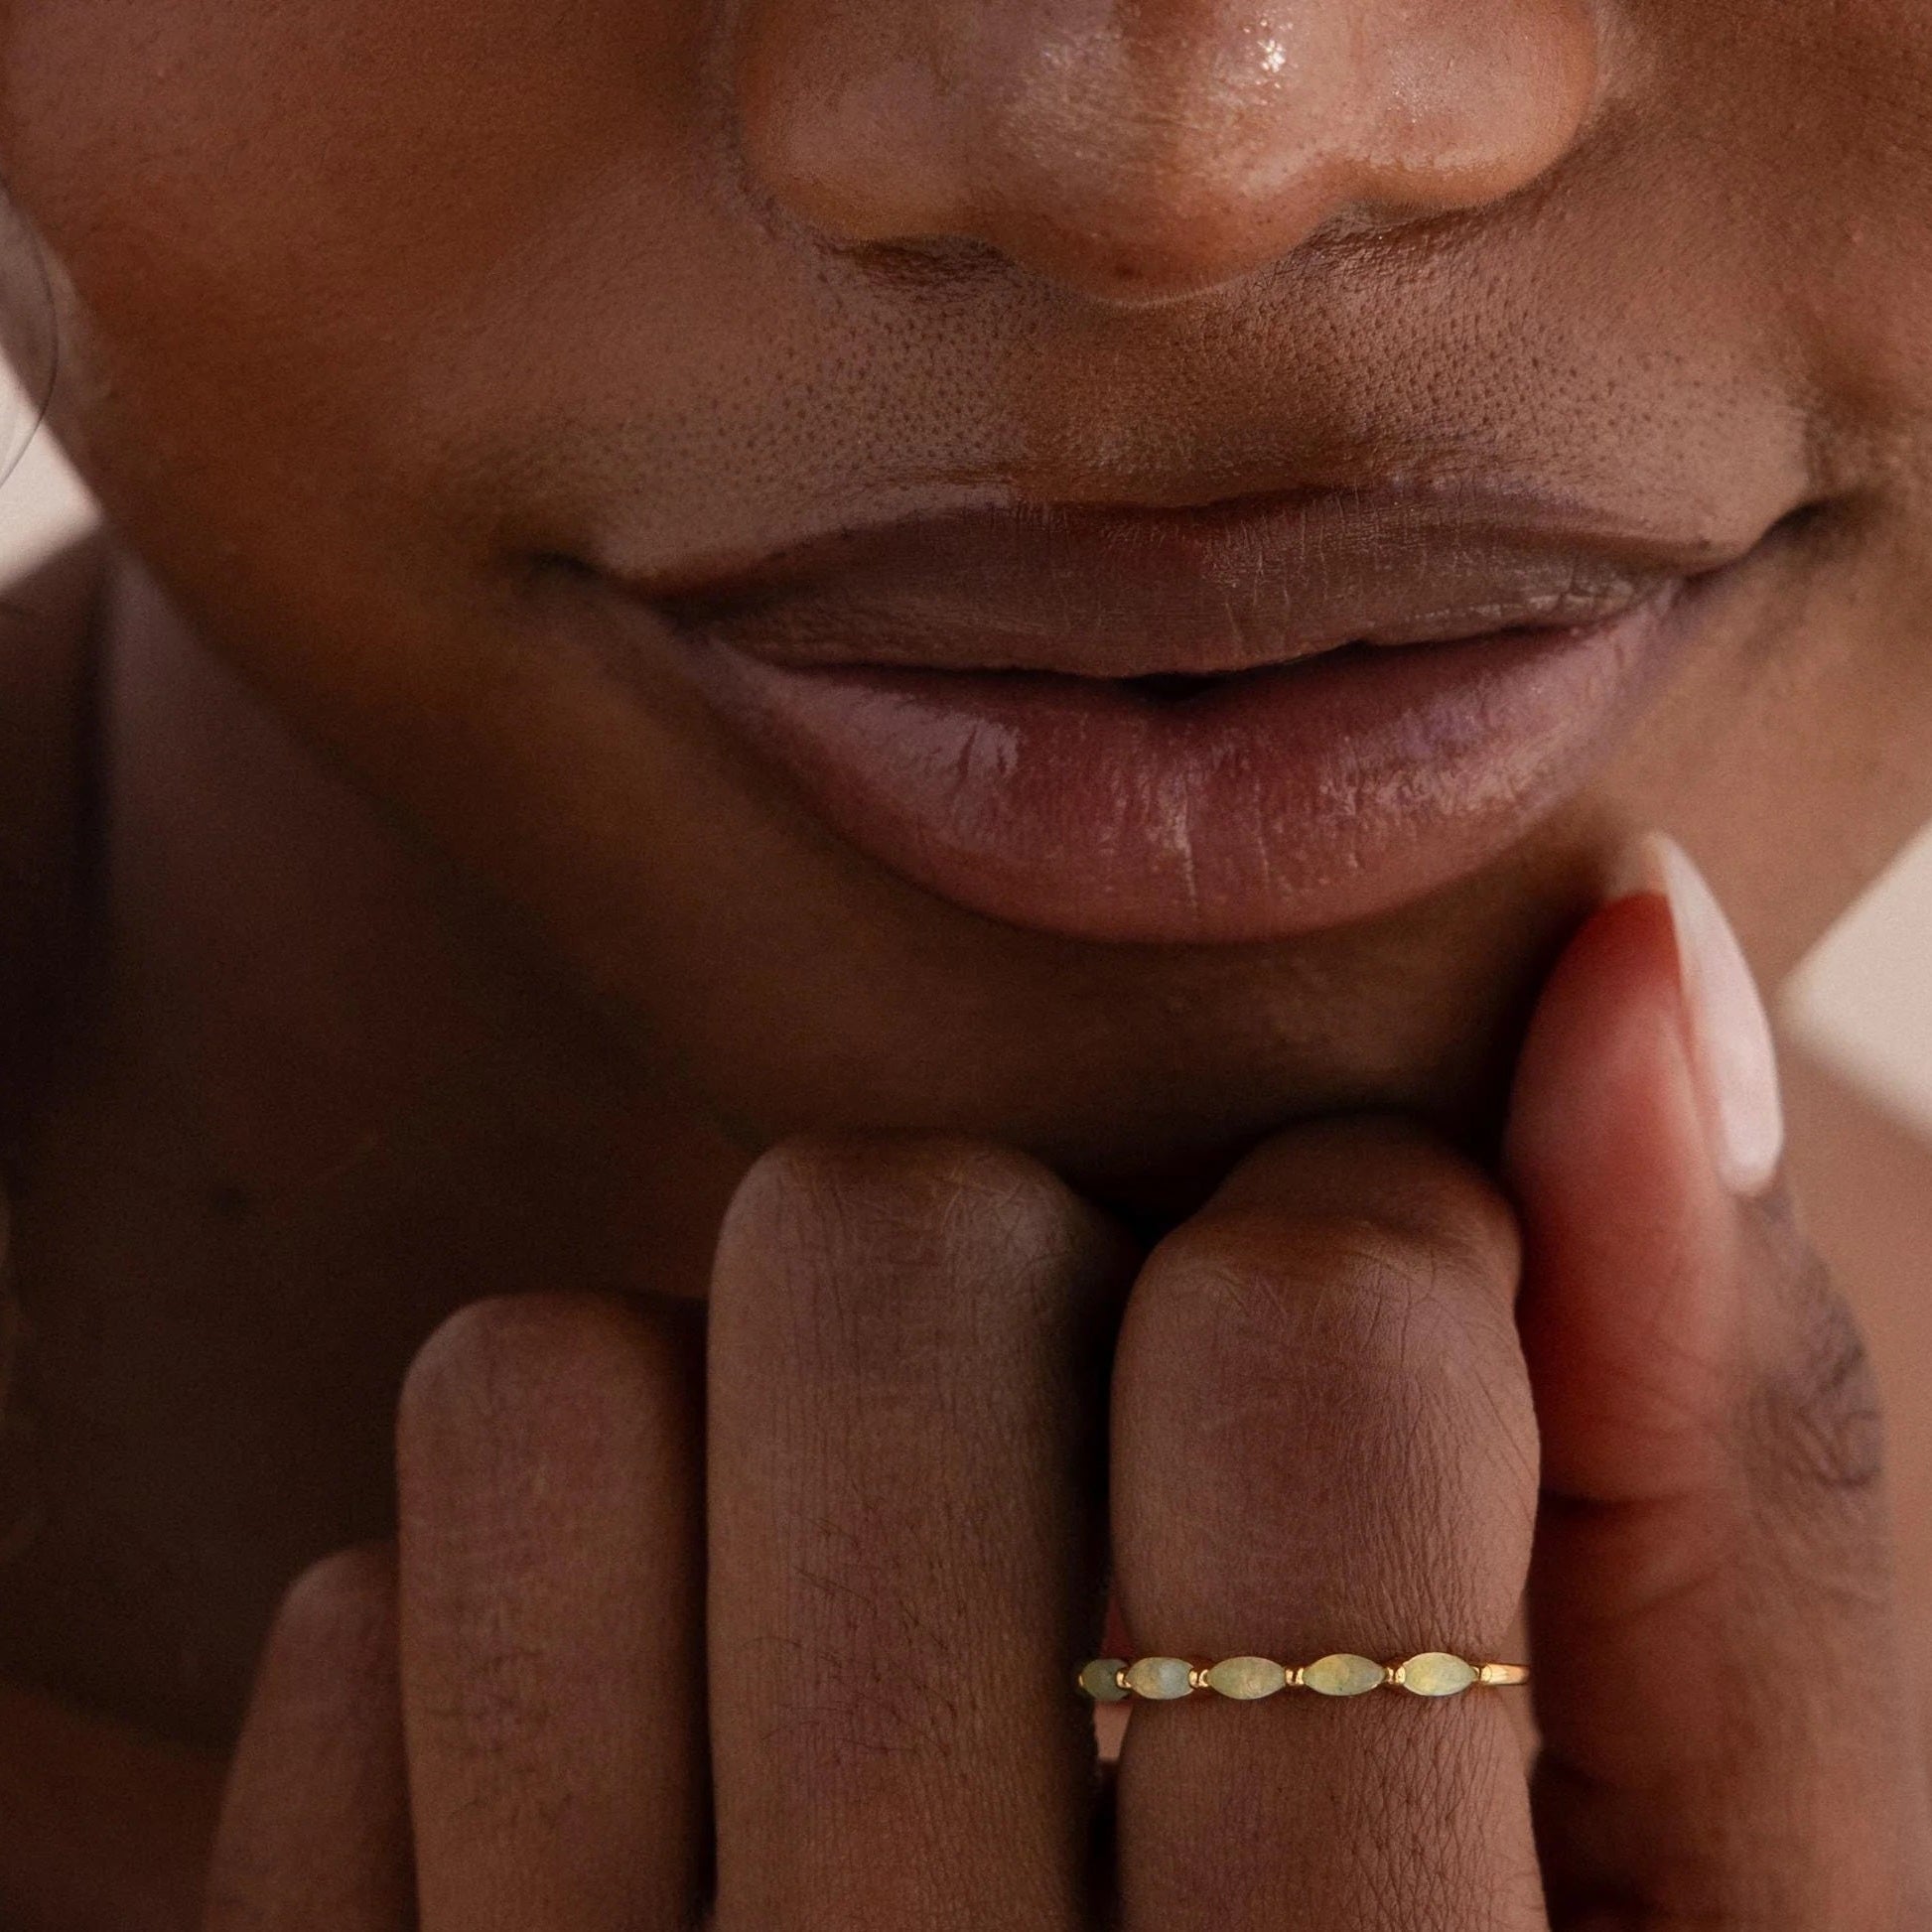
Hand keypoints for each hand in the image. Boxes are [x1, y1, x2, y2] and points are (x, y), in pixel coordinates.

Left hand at [203, 849, 1931, 1927]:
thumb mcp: (1740, 1910)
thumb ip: (1732, 1454)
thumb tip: (1639, 948)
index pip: (1310, 1328)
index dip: (1368, 1249)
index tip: (1369, 1357)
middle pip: (874, 1259)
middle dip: (1025, 1290)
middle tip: (1106, 1509)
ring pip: (548, 1386)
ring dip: (735, 1436)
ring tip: (875, 1633)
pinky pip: (348, 1617)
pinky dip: (525, 1642)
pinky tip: (683, 1803)